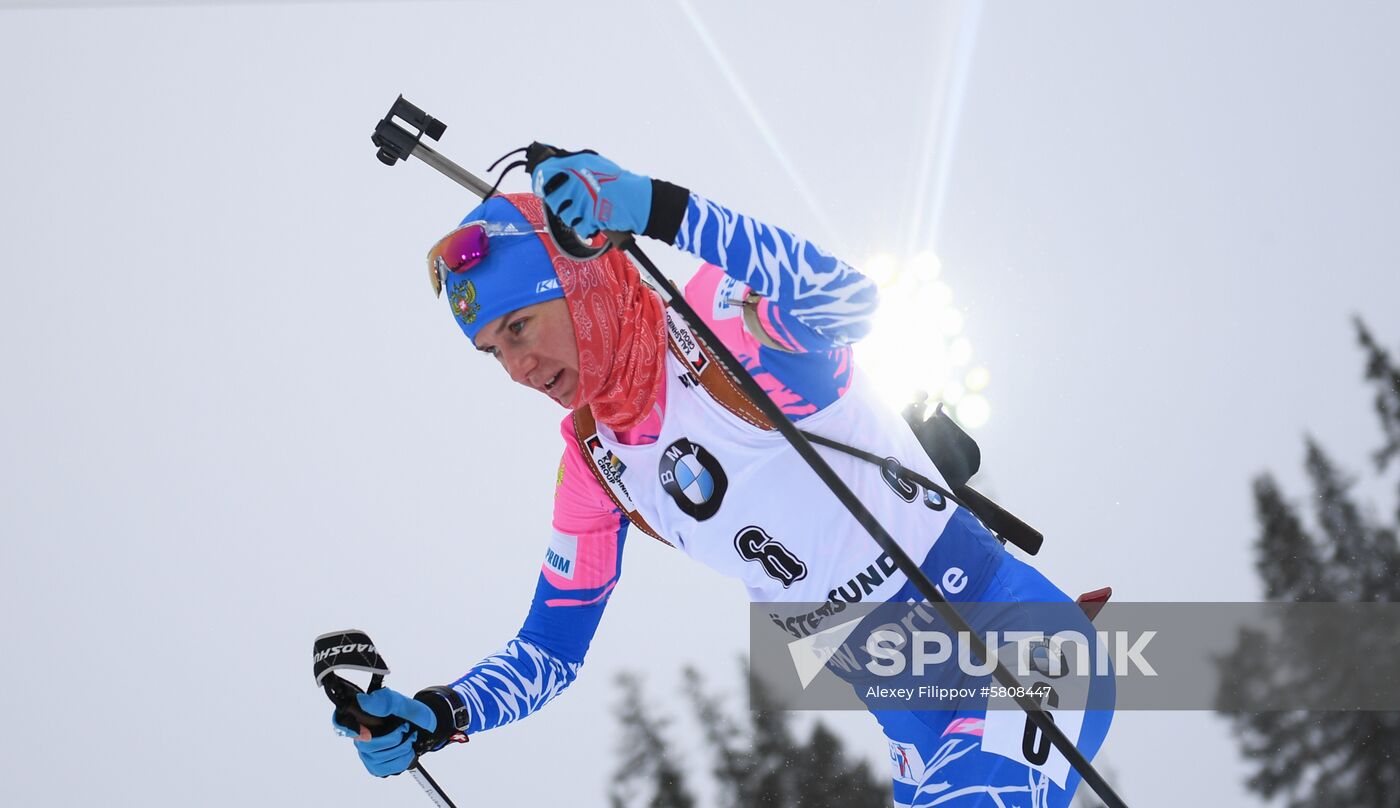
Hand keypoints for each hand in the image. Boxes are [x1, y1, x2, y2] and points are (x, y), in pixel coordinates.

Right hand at [331, 688, 436, 776]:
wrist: (425, 727)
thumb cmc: (410, 714)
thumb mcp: (402, 703)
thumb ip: (385, 702)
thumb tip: (363, 700)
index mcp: (362, 718)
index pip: (341, 724)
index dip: (344, 727)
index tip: (364, 730)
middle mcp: (360, 737)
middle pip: (366, 746)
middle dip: (392, 739)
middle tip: (405, 728)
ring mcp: (367, 753)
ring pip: (377, 759)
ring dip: (400, 748)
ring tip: (409, 738)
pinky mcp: (376, 766)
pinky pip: (385, 769)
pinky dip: (401, 760)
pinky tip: (406, 750)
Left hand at [530, 150, 652, 237]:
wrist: (637, 199)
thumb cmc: (616, 181)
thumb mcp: (593, 162)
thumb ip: (571, 163)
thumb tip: (548, 166)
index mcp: (576, 164)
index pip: (544, 173)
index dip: (540, 182)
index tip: (541, 188)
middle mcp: (577, 181)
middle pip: (552, 199)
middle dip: (560, 203)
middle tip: (574, 202)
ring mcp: (583, 200)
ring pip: (565, 216)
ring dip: (575, 217)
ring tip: (589, 211)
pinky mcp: (590, 218)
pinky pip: (579, 228)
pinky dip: (587, 228)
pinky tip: (596, 220)